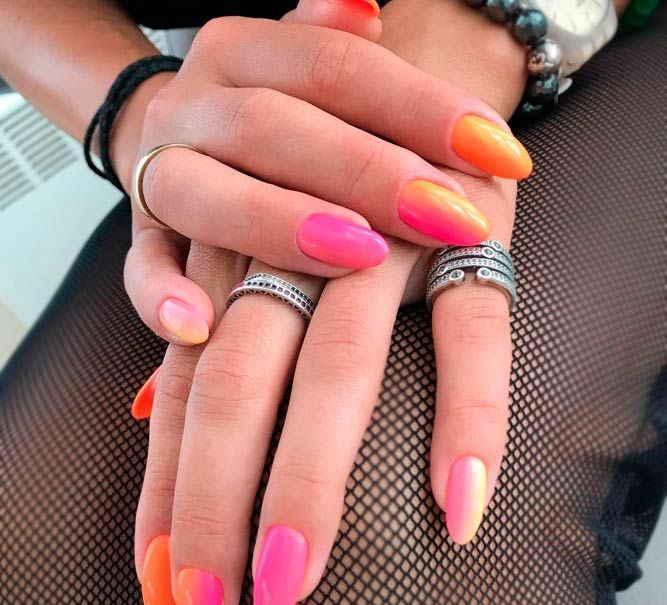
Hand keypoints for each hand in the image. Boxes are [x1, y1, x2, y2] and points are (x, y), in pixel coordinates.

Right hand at [122, 0, 531, 347]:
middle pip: (277, 127)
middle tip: (450, 217)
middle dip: (369, 173)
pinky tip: (200, 328)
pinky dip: (161, 297)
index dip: (423, 107)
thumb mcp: (302, 66)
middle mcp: (195, 105)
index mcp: (244, 51)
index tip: (502, 155)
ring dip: (281, 225)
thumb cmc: (273, 116)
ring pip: (207, 194)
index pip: (339, 66)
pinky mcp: (143, 236)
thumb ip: (336, 45)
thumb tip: (369, 7)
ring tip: (362, 254)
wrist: (178, 138)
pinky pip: (139, 266)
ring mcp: (159, 173)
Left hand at [133, 0, 525, 604]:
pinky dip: (467, 413)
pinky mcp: (463, 226)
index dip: (166, 490)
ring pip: (337, 368)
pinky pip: (470, 328)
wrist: (402, 62)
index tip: (160, 585)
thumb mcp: (243, 241)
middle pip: (238, 389)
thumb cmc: (319, 169)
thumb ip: (197, 331)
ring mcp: (380, 240)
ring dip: (311, 478)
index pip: (185, 390)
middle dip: (218, 504)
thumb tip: (141, 414)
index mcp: (236, 259)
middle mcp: (291, 251)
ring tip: (295, 577)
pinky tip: (457, 500)